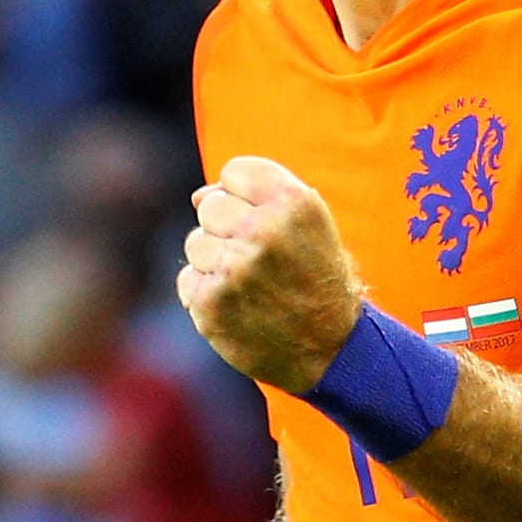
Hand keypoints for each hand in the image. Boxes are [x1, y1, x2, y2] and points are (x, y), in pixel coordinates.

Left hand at [178, 157, 361, 392]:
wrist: (333, 350)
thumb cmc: (317, 278)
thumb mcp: (309, 224)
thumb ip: (259, 196)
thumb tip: (198, 196)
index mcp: (293, 202)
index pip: (234, 171)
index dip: (244, 195)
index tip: (266, 221)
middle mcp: (263, 231)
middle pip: (210, 206)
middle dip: (227, 228)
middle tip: (259, 258)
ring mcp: (234, 268)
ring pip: (195, 243)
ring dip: (215, 262)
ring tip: (251, 284)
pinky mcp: (211, 304)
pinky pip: (188, 280)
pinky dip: (207, 293)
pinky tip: (239, 306)